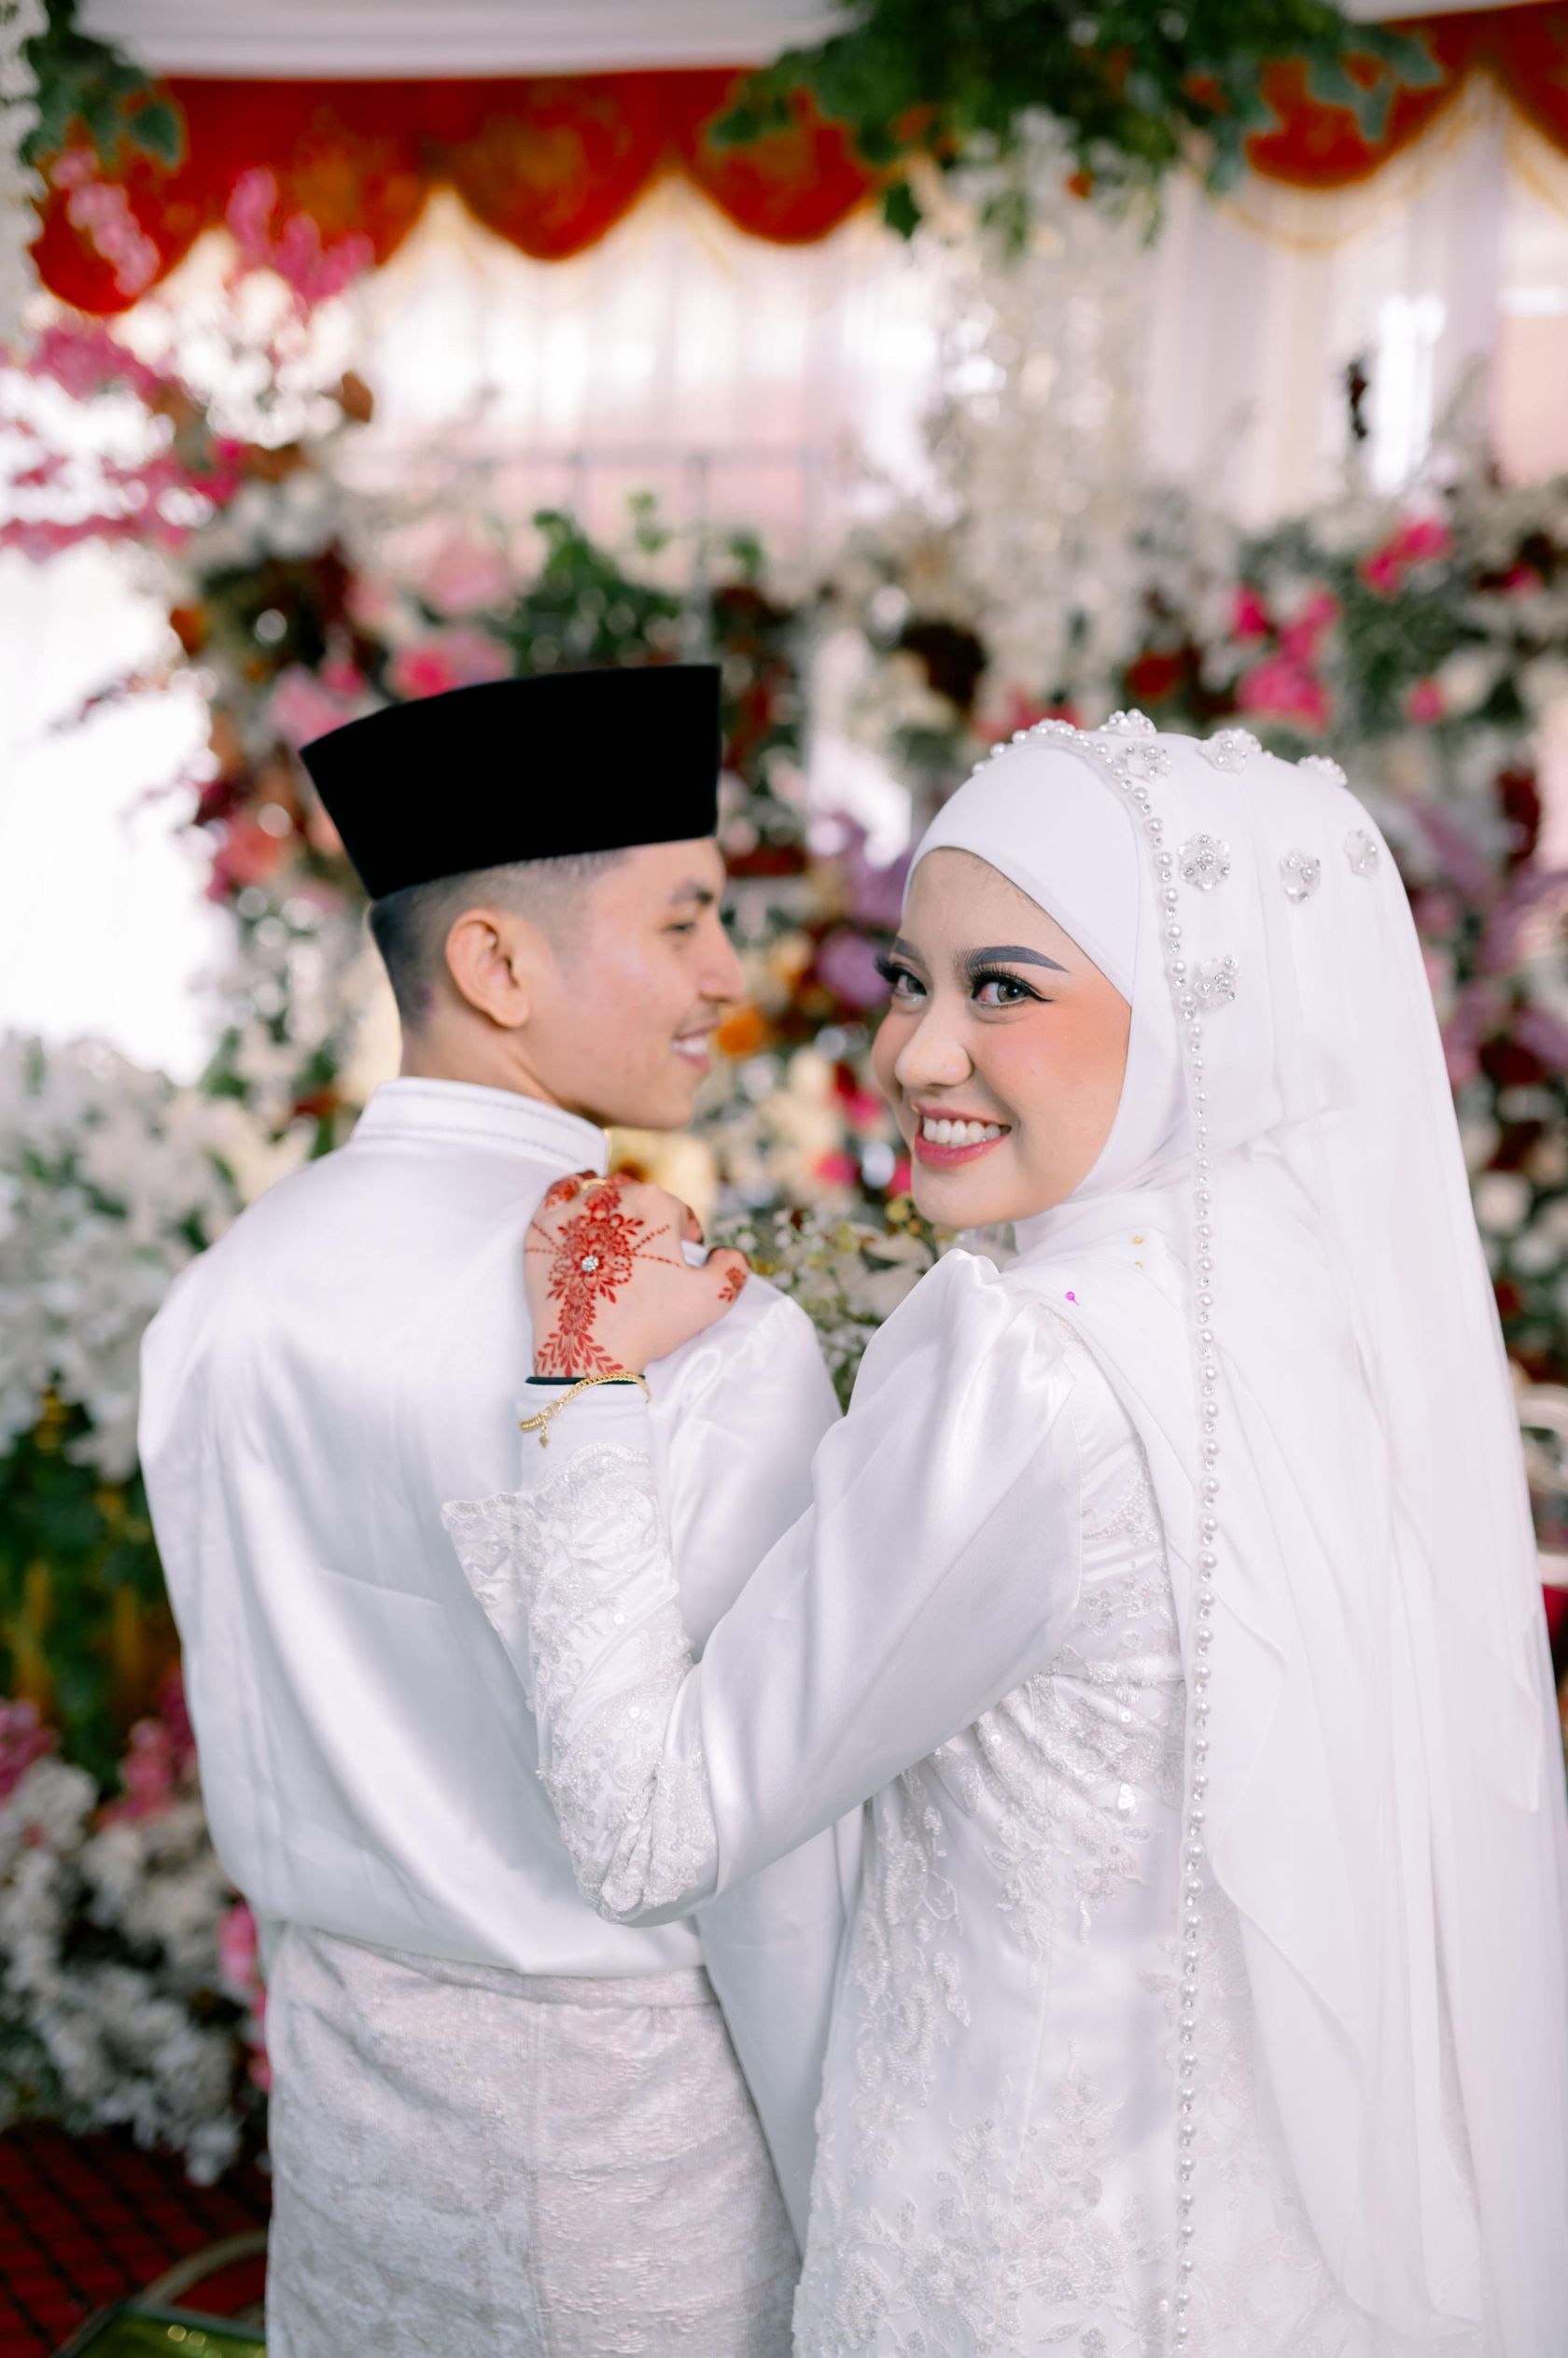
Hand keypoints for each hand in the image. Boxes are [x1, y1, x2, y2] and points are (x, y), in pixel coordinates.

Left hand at [525, 1172, 748, 1376]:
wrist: (590, 1354)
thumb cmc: (651, 1323)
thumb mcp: (713, 1298)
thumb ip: (734, 1266)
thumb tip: (722, 1251)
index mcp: (656, 1204)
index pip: (679, 1212)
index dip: (685, 1238)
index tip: (678, 1261)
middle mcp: (613, 1197)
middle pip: (640, 1199)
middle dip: (649, 1222)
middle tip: (646, 1257)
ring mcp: (573, 1210)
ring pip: (601, 1193)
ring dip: (613, 1208)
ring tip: (616, 1235)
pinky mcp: (543, 1228)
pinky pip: (558, 1192)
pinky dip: (572, 1193)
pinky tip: (580, 1204)